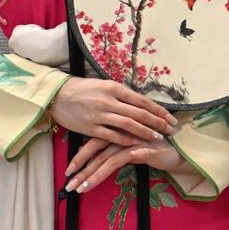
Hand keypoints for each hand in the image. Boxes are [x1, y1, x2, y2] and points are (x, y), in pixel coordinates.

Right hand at [48, 77, 176, 146]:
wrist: (56, 96)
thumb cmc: (83, 89)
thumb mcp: (105, 86)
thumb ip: (123, 95)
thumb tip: (142, 104)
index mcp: (115, 88)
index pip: (143, 101)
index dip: (159, 110)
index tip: (171, 118)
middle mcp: (109, 101)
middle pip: (139, 113)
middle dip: (158, 123)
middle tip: (171, 130)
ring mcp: (99, 115)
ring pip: (128, 125)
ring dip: (145, 132)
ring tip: (158, 138)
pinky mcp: (90, 128)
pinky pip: (112, 136)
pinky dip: (126, 140)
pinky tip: (137, 144)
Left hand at [64, 136, 182, 192]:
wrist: (180, 148)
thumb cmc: (155, 148)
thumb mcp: (132, 149)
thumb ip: (115, 152)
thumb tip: (95, 163)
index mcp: (117, 132)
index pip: (93, 143)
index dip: (79, 158)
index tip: (67, 173)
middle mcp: (122, 134)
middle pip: (96, 150)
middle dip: (81, 169)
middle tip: (68, 185)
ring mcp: (133, 141)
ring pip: (106, 158)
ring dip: (92, 175)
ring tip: (80, 189)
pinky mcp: (144, 149)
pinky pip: (123, 159)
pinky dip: (109, 169)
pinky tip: (99, 179)